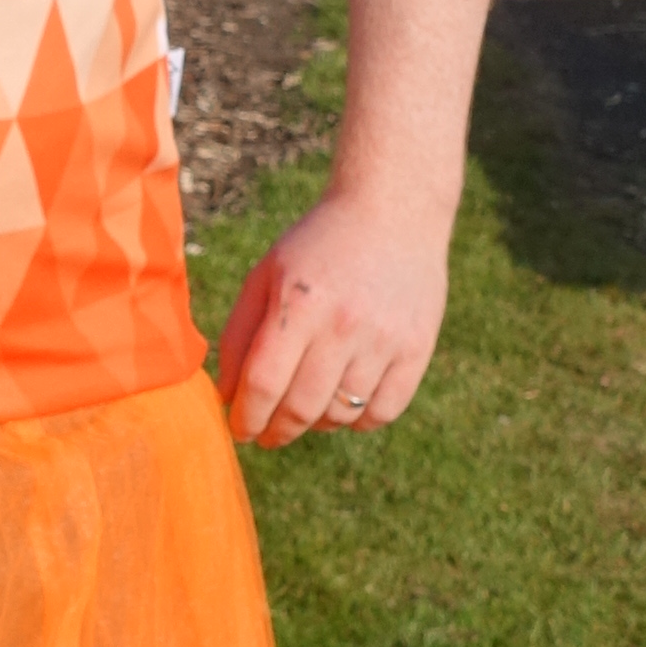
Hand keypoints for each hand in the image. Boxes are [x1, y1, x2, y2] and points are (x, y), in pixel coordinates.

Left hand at [218, 183, 447, 450]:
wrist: (393, 211)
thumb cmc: (317, 246)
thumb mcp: (267, 274)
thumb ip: (239, 334)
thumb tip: (227, 397)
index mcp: (298, 303)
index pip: (264, 384)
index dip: (246, 418)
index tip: (240, 430)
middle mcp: (343, 324)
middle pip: (301, 408)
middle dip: (276, 432)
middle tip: (267, 435)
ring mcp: (384, 339)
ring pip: (341, 415)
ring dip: (315, 424)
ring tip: (306, 409)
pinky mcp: (417, 348)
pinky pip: (382, 412)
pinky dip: (358, 420)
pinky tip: (344, 404)